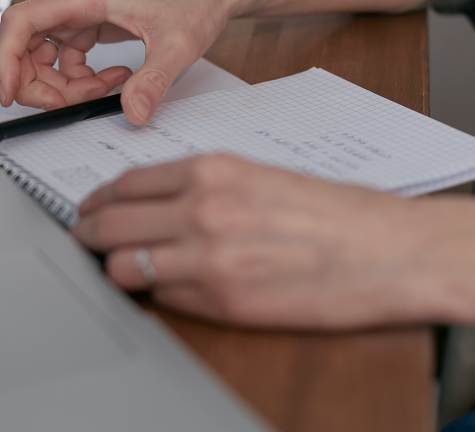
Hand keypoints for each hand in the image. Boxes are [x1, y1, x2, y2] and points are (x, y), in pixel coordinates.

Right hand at [0, 0, 237, 123]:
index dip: (6, 60)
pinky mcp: (87, 24)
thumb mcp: (177, 45)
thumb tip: (133, 113)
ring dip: (63, 85)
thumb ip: (153, 81)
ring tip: (105, 90)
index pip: (21, 22)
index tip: (10, 94)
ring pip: (43, 56)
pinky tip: (114, 80)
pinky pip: (65, 59)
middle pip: (25, 45)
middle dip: (39, 83)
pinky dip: (80, 79)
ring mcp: (77, 12)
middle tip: (68, 105)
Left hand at [72, 154, 447, 328]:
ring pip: (125, 267)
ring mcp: (209, 260)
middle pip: (111, 224)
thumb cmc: (339, 213)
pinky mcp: (225, 303)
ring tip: (119, 270)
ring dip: (117, 269)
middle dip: (89, 234)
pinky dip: (160, 295)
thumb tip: (161, 203)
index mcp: (214, 171)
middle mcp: (204, 210)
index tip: (90, 209)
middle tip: (83, 241)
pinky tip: (168, 289)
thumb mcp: (264, 176)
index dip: (98, 200)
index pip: (127, 184)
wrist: (390, 251)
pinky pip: (166, 300)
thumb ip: (208, 187)